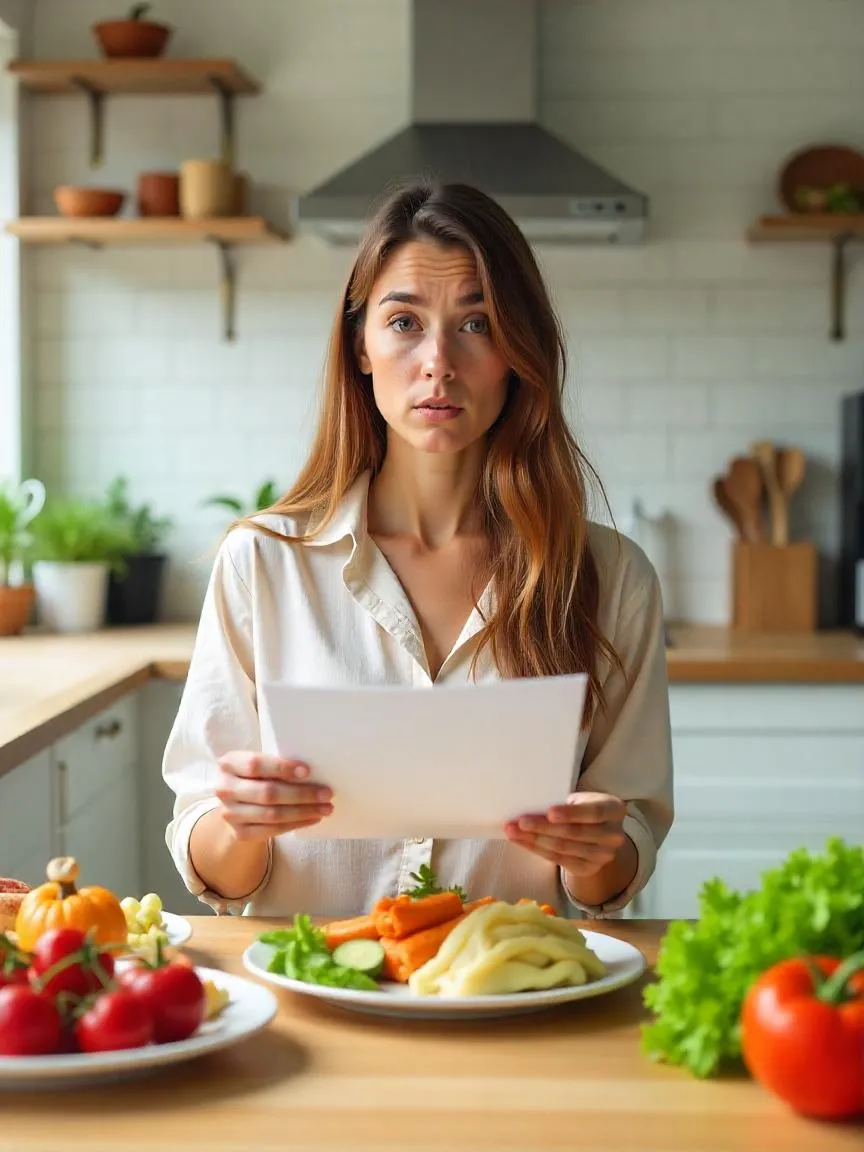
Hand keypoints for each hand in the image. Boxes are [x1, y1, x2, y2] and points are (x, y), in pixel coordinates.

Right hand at [214, 752, 332, 841]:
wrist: (237, 805)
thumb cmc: (256, 777)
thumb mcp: (260, 764)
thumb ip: (277, 765)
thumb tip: (313, 772)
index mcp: (229, 763)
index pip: (255, 765)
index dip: (282, 768)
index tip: (308, 771)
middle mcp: (224, 788)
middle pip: (267, 792)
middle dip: (301, 794)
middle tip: (327, 793)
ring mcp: (230, 813)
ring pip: (272, 814)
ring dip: (303, 811)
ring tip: (325, 808)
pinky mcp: (239, 833)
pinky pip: (272, 830)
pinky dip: (296, 824)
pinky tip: (312, 818)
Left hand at [504, 791, 626, 877]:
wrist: (598, 833)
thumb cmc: (583, 808)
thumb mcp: (581, 799)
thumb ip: (565, 802)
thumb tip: (531, 804)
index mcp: (614, 809)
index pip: (594, 812)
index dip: (571, 813)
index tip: (549, 812)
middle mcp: (613, 835)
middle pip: (575, 833)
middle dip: (544, 827)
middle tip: (520, 821)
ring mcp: (602, 856)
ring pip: (563, 848)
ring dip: (534, 839)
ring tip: (513, 830)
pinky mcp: (588, 869)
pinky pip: (557, 859)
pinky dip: (536, 849)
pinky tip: (521, 841)